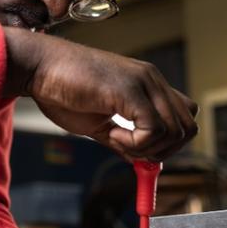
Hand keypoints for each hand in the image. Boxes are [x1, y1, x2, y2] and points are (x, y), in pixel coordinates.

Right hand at [3, 27, 197, 161]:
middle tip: (129, 151)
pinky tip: (111, 135)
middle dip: (162, 151)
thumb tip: (137, 159)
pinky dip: (135, 144)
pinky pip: (153, 130)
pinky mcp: (130, 90)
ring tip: (114, 139)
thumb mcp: (96, 122)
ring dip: (146, 148)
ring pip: (175, 131)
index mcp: (146, 85)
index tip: (137, 152)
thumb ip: (120, 138)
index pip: (183, 118)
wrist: (39, 68)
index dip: (166, 143)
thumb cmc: (60, 90)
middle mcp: (152, 80)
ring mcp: (144, 82)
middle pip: (187, 128)